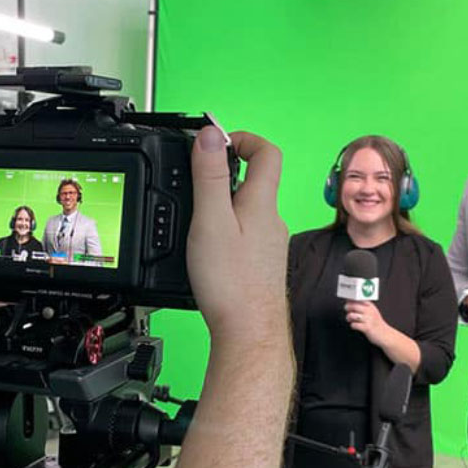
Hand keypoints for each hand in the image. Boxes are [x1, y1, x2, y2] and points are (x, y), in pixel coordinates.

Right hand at [186, 128, 288, 343]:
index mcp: (261, 203)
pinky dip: (226, 227)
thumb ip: (210, 176)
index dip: (242, 138)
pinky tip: (208, 244)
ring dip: (223, 201)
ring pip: (248, 208)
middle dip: (225, 171)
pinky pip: (245, 231)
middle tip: (196, 177)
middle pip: (255, 179)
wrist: (248, 331)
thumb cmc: (231, 283)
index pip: (266, 152)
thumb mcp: (211, 220)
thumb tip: (211, 135)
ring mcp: (268, 243)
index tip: (215, 142)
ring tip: (197, 214)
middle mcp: (270, 220)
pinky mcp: (260, 263)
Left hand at [344, 300, 389, 342]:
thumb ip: (362, 306)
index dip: (351, 300)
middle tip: (347, 310)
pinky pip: (354, 325)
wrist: (384, 334)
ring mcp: (369, 320)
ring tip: (350, 319)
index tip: (348, 303)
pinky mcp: (367, 328)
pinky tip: (355, 326)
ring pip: (352, 315)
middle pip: (354, 306)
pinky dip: (352, 326)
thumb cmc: (375, 323)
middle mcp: (370, 311)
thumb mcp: (371, 311)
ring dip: (348, 317)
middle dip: (347, 307)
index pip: (358, 299)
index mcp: (370, 306)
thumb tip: (349, 301)